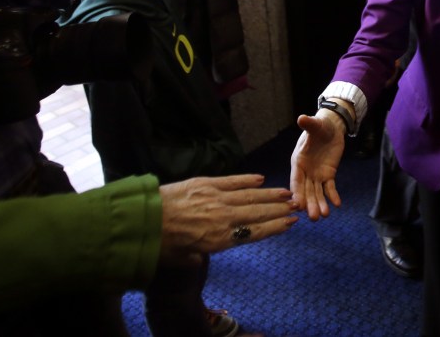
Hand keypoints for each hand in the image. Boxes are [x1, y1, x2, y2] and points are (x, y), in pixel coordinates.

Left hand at [158, 174, 297, 264]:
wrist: (143, 219)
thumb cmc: (160, 244)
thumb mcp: (182, 259)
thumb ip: (197, 257)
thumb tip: (200, 256)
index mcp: (220, 239)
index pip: (254, 232)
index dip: (274, 227)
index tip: (290, 223)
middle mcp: (223, 218)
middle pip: (257, 213)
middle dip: (279, 209)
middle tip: (296, 206)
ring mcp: (216, 198)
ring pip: (249, 196)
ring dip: (270, 194)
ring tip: (286, 193)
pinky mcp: (205, 183)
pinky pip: (232, 180)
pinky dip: (247, 180)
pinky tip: (260, 179)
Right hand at [290, 110, 346, 220]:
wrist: (331, 128)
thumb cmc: (320, 126)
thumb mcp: (315, 125)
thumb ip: (309, 124)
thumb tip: (301, 118)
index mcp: (298, 161)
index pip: (296, 179)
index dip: (296, 192)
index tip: (297, 205)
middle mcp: (305, 171)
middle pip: (306, 190)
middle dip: (309, 204)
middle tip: (313, 217)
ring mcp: (316, 175)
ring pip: (317, 192)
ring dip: (320, 203)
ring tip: (325, 215)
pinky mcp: (328, 175)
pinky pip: (330, 187)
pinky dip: (333, 196)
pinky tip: (337, 204)